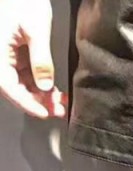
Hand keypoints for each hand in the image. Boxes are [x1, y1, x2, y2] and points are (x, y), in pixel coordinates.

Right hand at [0, 0, 65, 117]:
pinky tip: (54, 89)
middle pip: (13, 87)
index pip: (8, 85)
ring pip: (19, 82)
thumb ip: (41, 60)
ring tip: (61, 102)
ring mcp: (4, 54)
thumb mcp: (35, 29)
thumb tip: (45, 86)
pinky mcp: (11, 52)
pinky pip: (23, 73)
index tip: (44, 113)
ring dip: (40, 94)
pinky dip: (38, 82)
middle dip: (37, 101)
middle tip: (58, 110)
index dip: (26, 102)